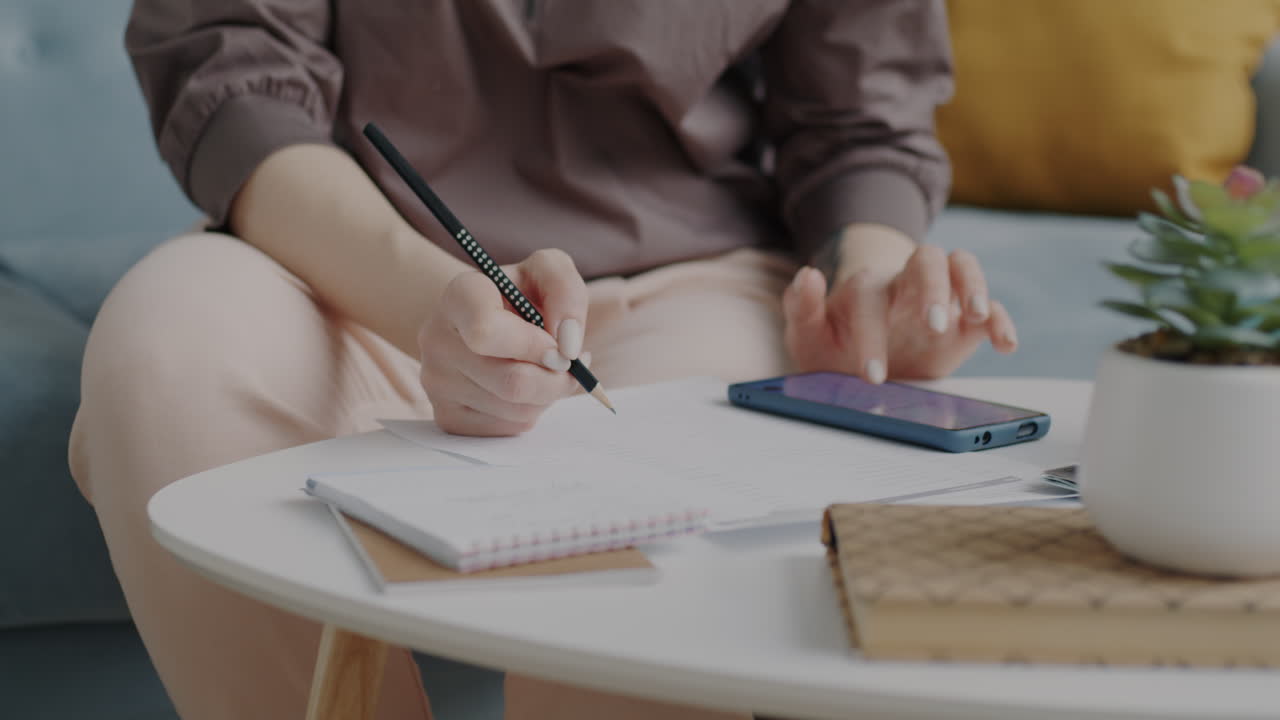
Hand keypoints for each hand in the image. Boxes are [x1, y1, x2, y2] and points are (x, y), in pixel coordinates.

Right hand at [419, 248, 587, 435]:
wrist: (478, 319)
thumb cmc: (520, 295)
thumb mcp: (548, 272)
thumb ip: (566, 293)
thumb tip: (568, 345)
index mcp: (459, 295)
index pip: (485, 330)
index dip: (534, 346)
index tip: (561, 346)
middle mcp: (437, 339)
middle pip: (511, 381)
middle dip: (556, 379)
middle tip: (570, 365)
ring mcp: (436, 382)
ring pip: (516, 409)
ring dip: (547, 395)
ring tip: (544, 370)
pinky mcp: (447, 416)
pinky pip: (508, 428)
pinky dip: (531, 411)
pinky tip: (525, 388)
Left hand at [783, 244, 1016, 382]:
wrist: (860, 356)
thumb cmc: (833, 341)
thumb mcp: (808, 333)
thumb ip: (802, 306)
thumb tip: (808, 274)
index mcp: (867, 288)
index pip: (871, 298)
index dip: (871, 335)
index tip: (872, 376)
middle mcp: (906, 285)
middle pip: (927, 260)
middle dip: (932, 286)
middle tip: (932, 324)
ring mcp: (939, 298)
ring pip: (962, 267)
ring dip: (973, 286)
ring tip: (977, 316)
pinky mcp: (964, 323)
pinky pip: (990, 310)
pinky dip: (1001, 321)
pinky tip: (1006, 344)